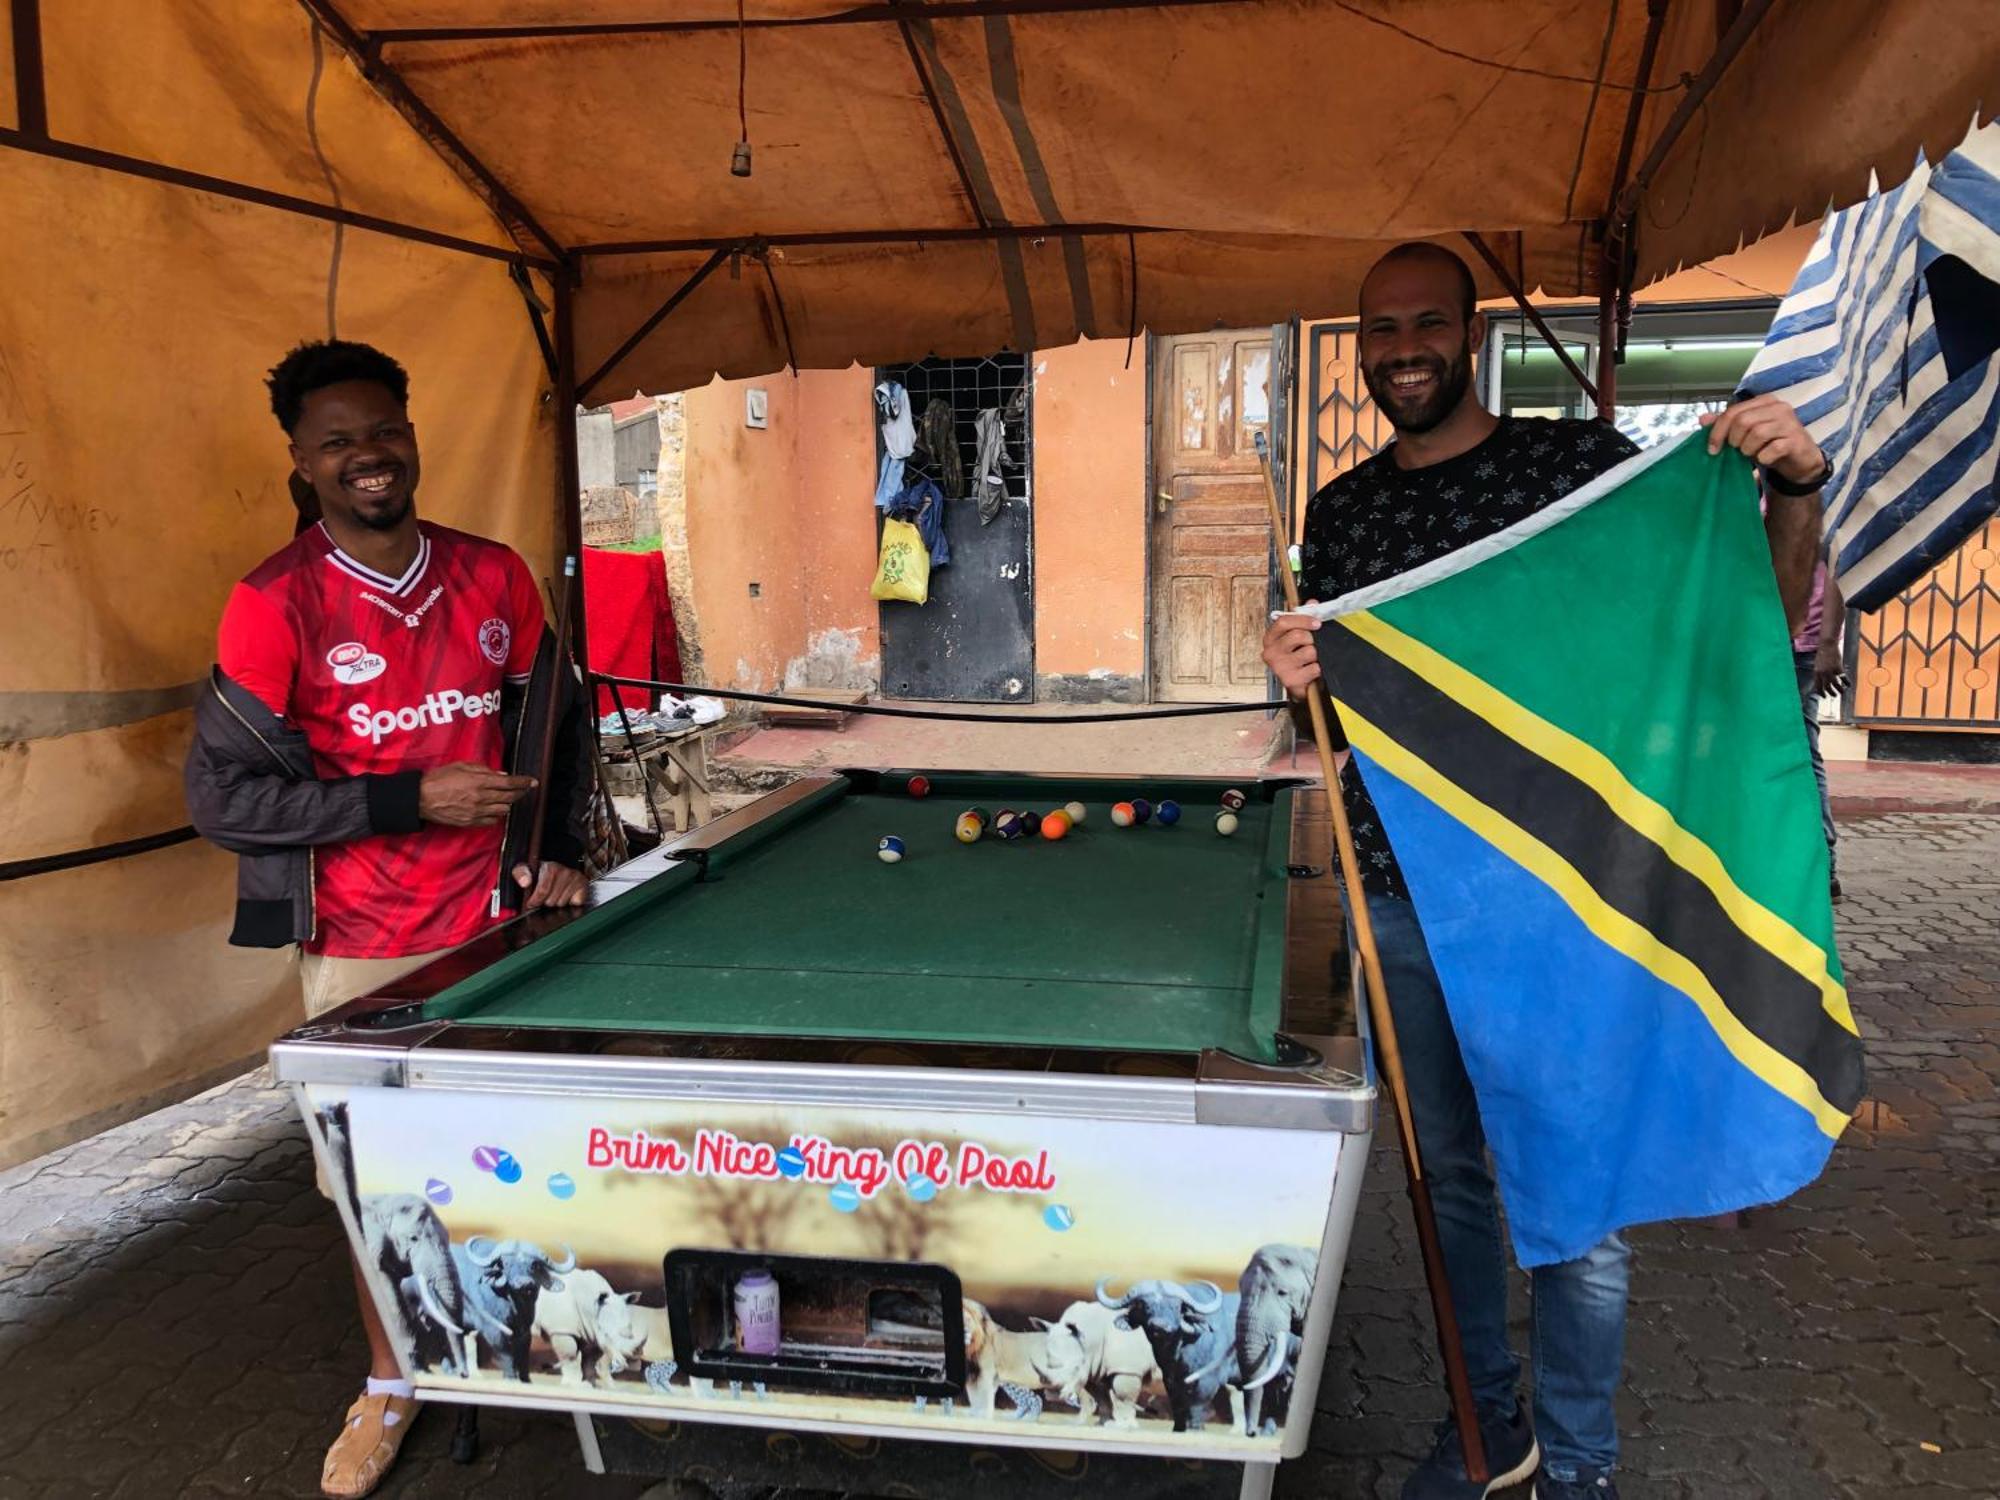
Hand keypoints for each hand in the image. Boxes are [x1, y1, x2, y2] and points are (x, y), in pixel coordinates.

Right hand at [418, 762, 535, 826]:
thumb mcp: (461, 766)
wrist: (420, 799)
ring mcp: (476, 812)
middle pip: (510, 797)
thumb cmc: (438, 779)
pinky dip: (497, 816)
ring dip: (508, 804)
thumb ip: (483, 770)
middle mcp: (481, 798)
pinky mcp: (470, 822)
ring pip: (503, 810)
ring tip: (508, 798)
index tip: (533, 781)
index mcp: (479, 782)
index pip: (509, 782)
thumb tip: (501, 775)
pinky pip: (491, 821)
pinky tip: (495, 810)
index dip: (523, 782)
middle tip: (525, 789)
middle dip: (520, 793)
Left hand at [514, 860, 588, 909]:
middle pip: (552, 901)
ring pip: (562, 904)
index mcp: (551, 867)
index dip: (535, 900)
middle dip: (545, 902)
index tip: (531, 903)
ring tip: (554, 896)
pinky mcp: (584, 887)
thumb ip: (520, 873)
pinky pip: (575, 904)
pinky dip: (570, 903)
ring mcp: (576, 879)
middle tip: (544, 897)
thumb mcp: (523, 869)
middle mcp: (566, 872)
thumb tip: (525, 882)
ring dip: (556, 902)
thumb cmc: (538, 872)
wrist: (554, 870)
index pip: (543, 891)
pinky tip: (565, 896)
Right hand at [1262, 608, 1322, 696]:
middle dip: (1311, 639)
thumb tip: (1312, 604)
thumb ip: (1303, 618)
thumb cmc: (1296, 658)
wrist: (1298, 684)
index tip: (1316, 623)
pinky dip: (1317, 669)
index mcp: (1270, 638)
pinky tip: (1310, 669)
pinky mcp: (1290, 680)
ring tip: (1310, 659)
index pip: (1283, 622)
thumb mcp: (1296, 636)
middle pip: (1297, 635)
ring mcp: (1279, 667)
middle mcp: (1270, 652)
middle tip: (1311, 644)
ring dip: (1315, 655)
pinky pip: (1314, 668)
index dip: (1303, 619)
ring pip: (1309, 651)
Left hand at [1699, 395, 1826, 488]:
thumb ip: (1726, 424)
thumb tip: (1703, 419)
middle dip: (1734, 441)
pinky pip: (1771, 449)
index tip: (1712, 449)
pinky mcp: (1796, 440)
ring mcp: (1790, 423)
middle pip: (1743, 421)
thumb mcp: (1746, 433)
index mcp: (1764, 401)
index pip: (1733, 412)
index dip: (1718, 431)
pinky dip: (1763, 458)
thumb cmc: (1770, 443)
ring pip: (1757, 434)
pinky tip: (1766, 459)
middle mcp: (1779, 407)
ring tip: (1752, 453)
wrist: (1799, 460)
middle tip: (1738, 450)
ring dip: (1748, 450)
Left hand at [1813, 641, 1847, 698]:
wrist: (1827, 645)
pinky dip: (1846, 682)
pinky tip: (1848, 684)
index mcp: (1816, 673)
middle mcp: (1822, 673)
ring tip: (1842, 692)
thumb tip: (1822, 682)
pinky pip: (1843, 678)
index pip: (1818, 686)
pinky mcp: (1838, 667)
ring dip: (1839, 690)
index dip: (1821, 693)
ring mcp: (1830, 670)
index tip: (1824, 697)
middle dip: (1831, 693)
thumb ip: (1819, 673)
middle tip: (1834, 695)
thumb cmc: (1822, 654)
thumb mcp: (1817, 665)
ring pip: (1835, 684)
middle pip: (1827, 687)